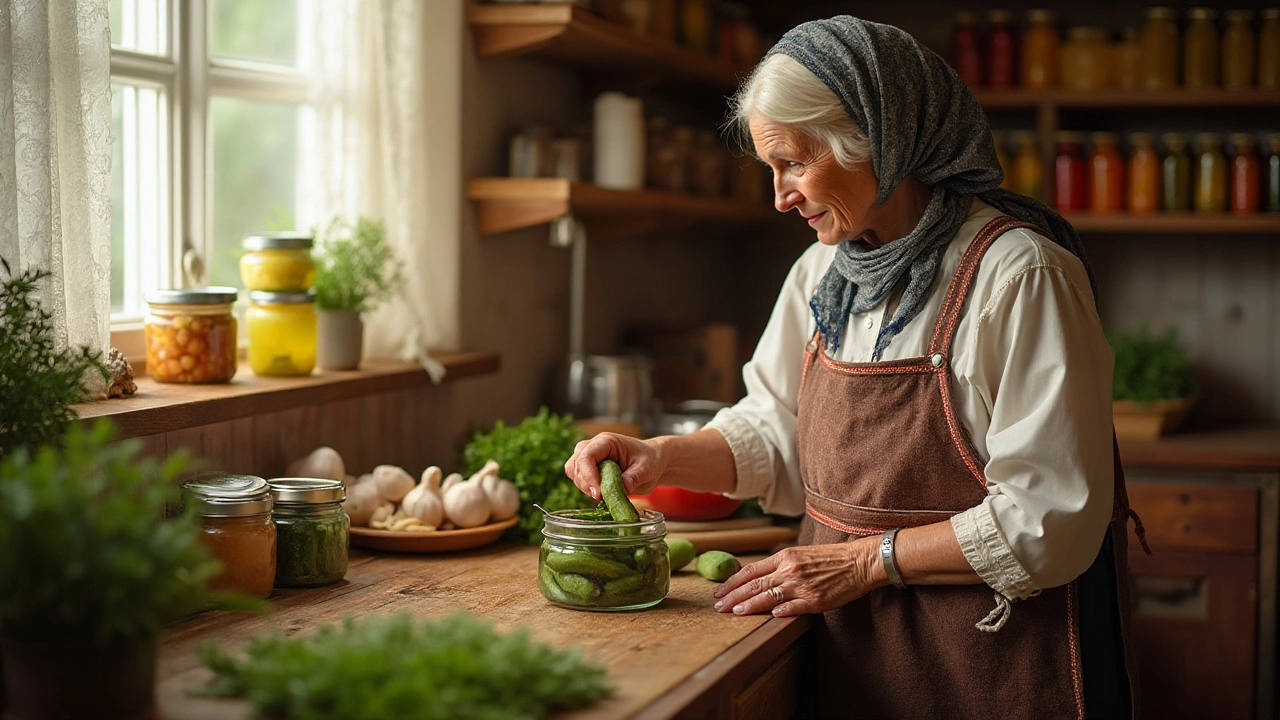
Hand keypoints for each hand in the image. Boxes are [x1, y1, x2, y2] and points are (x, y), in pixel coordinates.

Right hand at [563, 432, 665, 500]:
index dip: (588, 475)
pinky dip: (586, 489)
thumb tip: (623, 488)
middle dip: (586, 483)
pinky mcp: (590, 470)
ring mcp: (590, 458)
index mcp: (607, 442)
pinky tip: (602, 493)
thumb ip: (634, 478)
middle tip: (602, 496)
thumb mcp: (646, 468)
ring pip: (574, 473)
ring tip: (605, 494)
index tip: (598, 493)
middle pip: (576, 464)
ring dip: (585, 487)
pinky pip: (578, 480)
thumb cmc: (650, 459)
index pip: (587, 455)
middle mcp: (594, 447)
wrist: (653, 462)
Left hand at [712, 537, 886, 616]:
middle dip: (733, 595)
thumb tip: (759, 576)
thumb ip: (780, 565)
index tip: (720, 590)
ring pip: (768, 596)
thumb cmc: (831, 558)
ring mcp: (802, 586)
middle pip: (754, 584)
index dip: (733, 581)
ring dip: (749, 605)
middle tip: (717, 605)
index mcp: (785, 556)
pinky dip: (779, 612)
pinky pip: (793, 607)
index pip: (751, 570)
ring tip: (734, 612)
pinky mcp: (815, 600)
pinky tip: (768, 617)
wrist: (859, 561)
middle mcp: (789, 569)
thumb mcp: (801, 554)